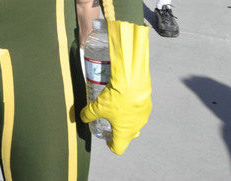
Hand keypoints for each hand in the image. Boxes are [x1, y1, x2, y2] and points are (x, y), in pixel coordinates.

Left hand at [79, 20, 150, 153]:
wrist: (133, 81)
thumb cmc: (116, 98)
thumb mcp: (97, 107)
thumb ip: (88, 114)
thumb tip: (83, 117)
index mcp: (124, 133)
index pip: (119, 148)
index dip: (111, 145)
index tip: (107, 139)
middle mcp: (136, 127)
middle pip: (128, 136)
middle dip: (120, 131)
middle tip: (111, 122)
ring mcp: (143, 116)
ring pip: (135, 122)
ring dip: (127, 118)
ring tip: (117, 107)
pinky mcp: (147, 104)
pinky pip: (139, 110)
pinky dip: (132, 107)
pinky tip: (125, 97)